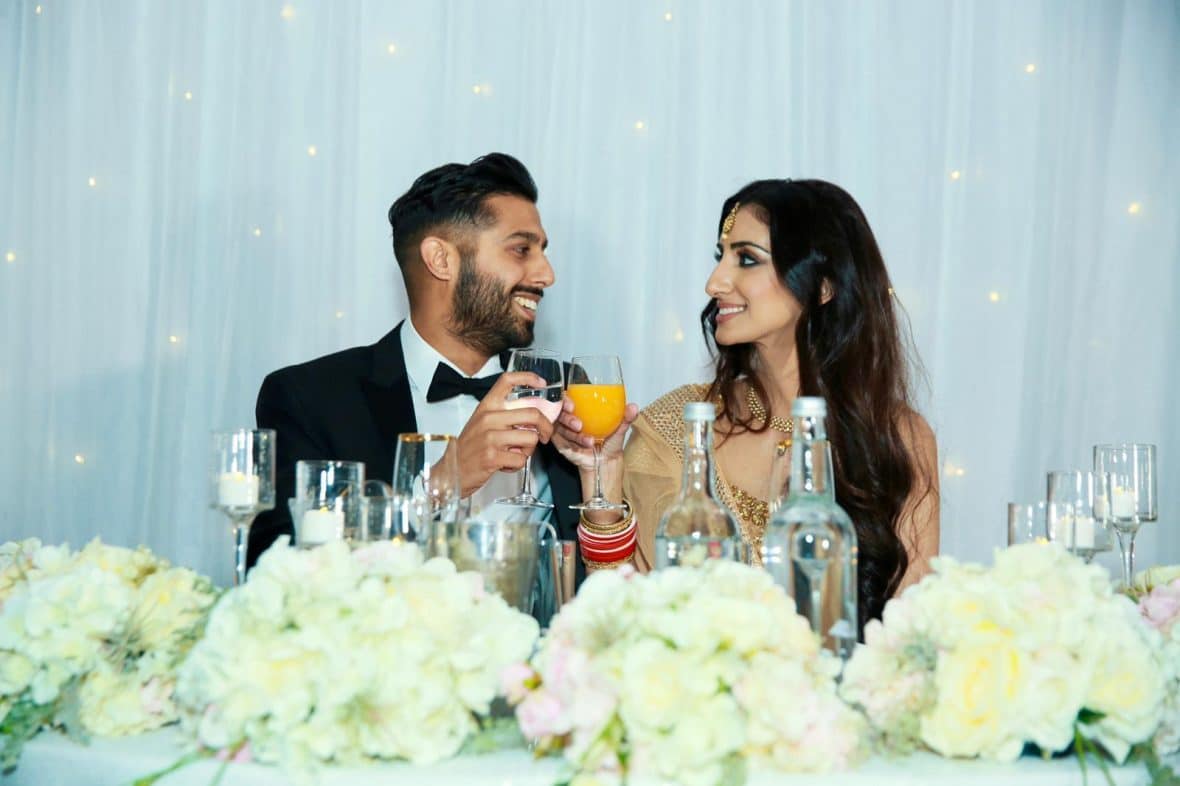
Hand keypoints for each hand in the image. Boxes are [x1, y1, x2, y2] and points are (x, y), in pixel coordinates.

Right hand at [452, 372, 555, 496]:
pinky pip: (521, 459)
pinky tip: (506, 464)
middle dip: (546, 426)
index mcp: (486, 406)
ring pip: (531, 438)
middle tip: (545, 435)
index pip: (507, 380)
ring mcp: (490, 437)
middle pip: (532, 413)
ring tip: (515, 453)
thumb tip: (533, 414)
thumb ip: (503, 415)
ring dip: (529, 450)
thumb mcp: (482, 422)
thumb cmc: (470, 447)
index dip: (528, 377)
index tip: (542, 383)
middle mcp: (489, 418)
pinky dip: (518, 465)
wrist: (451, 471)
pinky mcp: (493, 457)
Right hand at [552, 397, 639, 472]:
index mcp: (581, 409)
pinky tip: (582, 447)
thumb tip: (633, 407)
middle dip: (568, 418)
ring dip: (574, 435)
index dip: (565, 400)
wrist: (605, 461)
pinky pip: (560, 442)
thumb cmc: (609, 442)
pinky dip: (571, 444)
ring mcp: (563, 431)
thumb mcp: (619, 428)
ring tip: (589, 441)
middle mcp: (570, 418)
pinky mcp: (560, 444)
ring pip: (560, 428)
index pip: (566, 399)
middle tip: (579, 425)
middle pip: (559, 412)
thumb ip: (626, 417)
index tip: (572, 404)